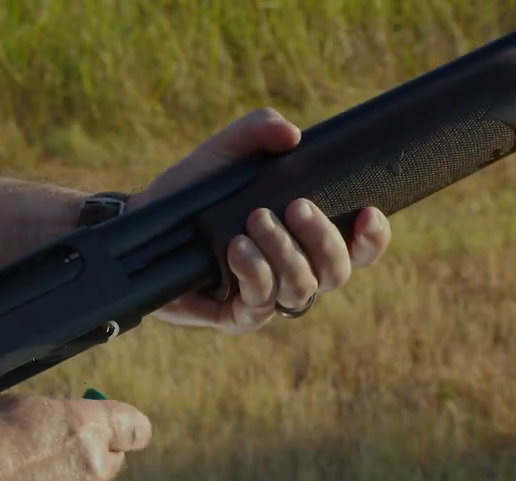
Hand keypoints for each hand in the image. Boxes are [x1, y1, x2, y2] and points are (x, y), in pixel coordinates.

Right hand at [0, 394, 151, 480]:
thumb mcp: (14, 411)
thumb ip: (46, 428)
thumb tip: (47, 436)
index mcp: (86, 430)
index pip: (133, 429)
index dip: (124, 431)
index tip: (118, 433)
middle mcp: (90, 476)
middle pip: (113, 469)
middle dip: (94, 464)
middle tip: (64, 461)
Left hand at [127, 107, 392, 332]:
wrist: (142, 223)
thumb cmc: (192, 191)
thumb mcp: (225, 152)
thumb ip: (258, 130)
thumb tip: (291, 133)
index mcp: (304, 237)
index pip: (358, 249)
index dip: (373, 238)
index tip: (367, 212)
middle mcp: (292, 270)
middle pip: (337, 272)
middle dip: (324, 239)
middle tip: (296, 206)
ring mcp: (266, 297)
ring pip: (302, 289)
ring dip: (285, 253)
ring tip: (254, 220)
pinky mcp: (235, 316)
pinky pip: (260, 305)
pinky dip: (254, 273)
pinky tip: (237, 248)